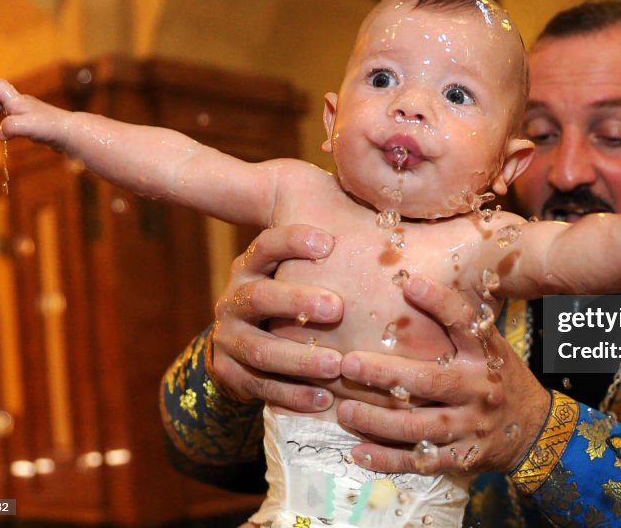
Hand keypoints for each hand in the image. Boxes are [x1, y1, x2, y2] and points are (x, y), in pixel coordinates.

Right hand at [0, 79, 70, 145]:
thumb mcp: (25, 125)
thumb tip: (0, 132)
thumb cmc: (51, 127)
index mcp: (18, 101)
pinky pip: (14, 119)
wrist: (73, 134)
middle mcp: (22, 105)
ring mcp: (29, 114)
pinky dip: (4, 121)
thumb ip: (9, 126)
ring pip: (5, 107)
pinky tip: (4, 132)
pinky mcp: (35, 125)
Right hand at [210, 224, 343, 411]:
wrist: (247, 342)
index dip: (292, 241)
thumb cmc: (297, 294)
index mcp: (253, 264)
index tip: (328, 242)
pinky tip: (324, 399)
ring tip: (334, 365)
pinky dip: (291, 394)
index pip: (267, 244)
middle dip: (297, 302)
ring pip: (259, 348)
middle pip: (260, 296)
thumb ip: (334, 245)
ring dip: (298, 358)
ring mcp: (228, 337)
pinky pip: (258, 385)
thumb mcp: (305, 267)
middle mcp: (235, 297)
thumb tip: (391, 221)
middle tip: (337, 308)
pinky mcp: (229, 372)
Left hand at [335, 274, 550, 475]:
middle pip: (429, 381)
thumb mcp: (491, 347)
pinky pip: (419, 460)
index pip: (465, 323)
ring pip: (417, 427)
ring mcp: (470, 427)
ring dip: (377, 420)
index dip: (440, 301)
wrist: (535, 431)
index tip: (410, 283)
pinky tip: (358, 452)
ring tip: (344, 410)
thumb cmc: (500, 379)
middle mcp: (478, 390)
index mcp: (486, 356)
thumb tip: (414, 284)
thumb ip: (458, 326)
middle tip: (349, 364)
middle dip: (385, 374)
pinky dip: (386, 459)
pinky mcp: (461, 458)